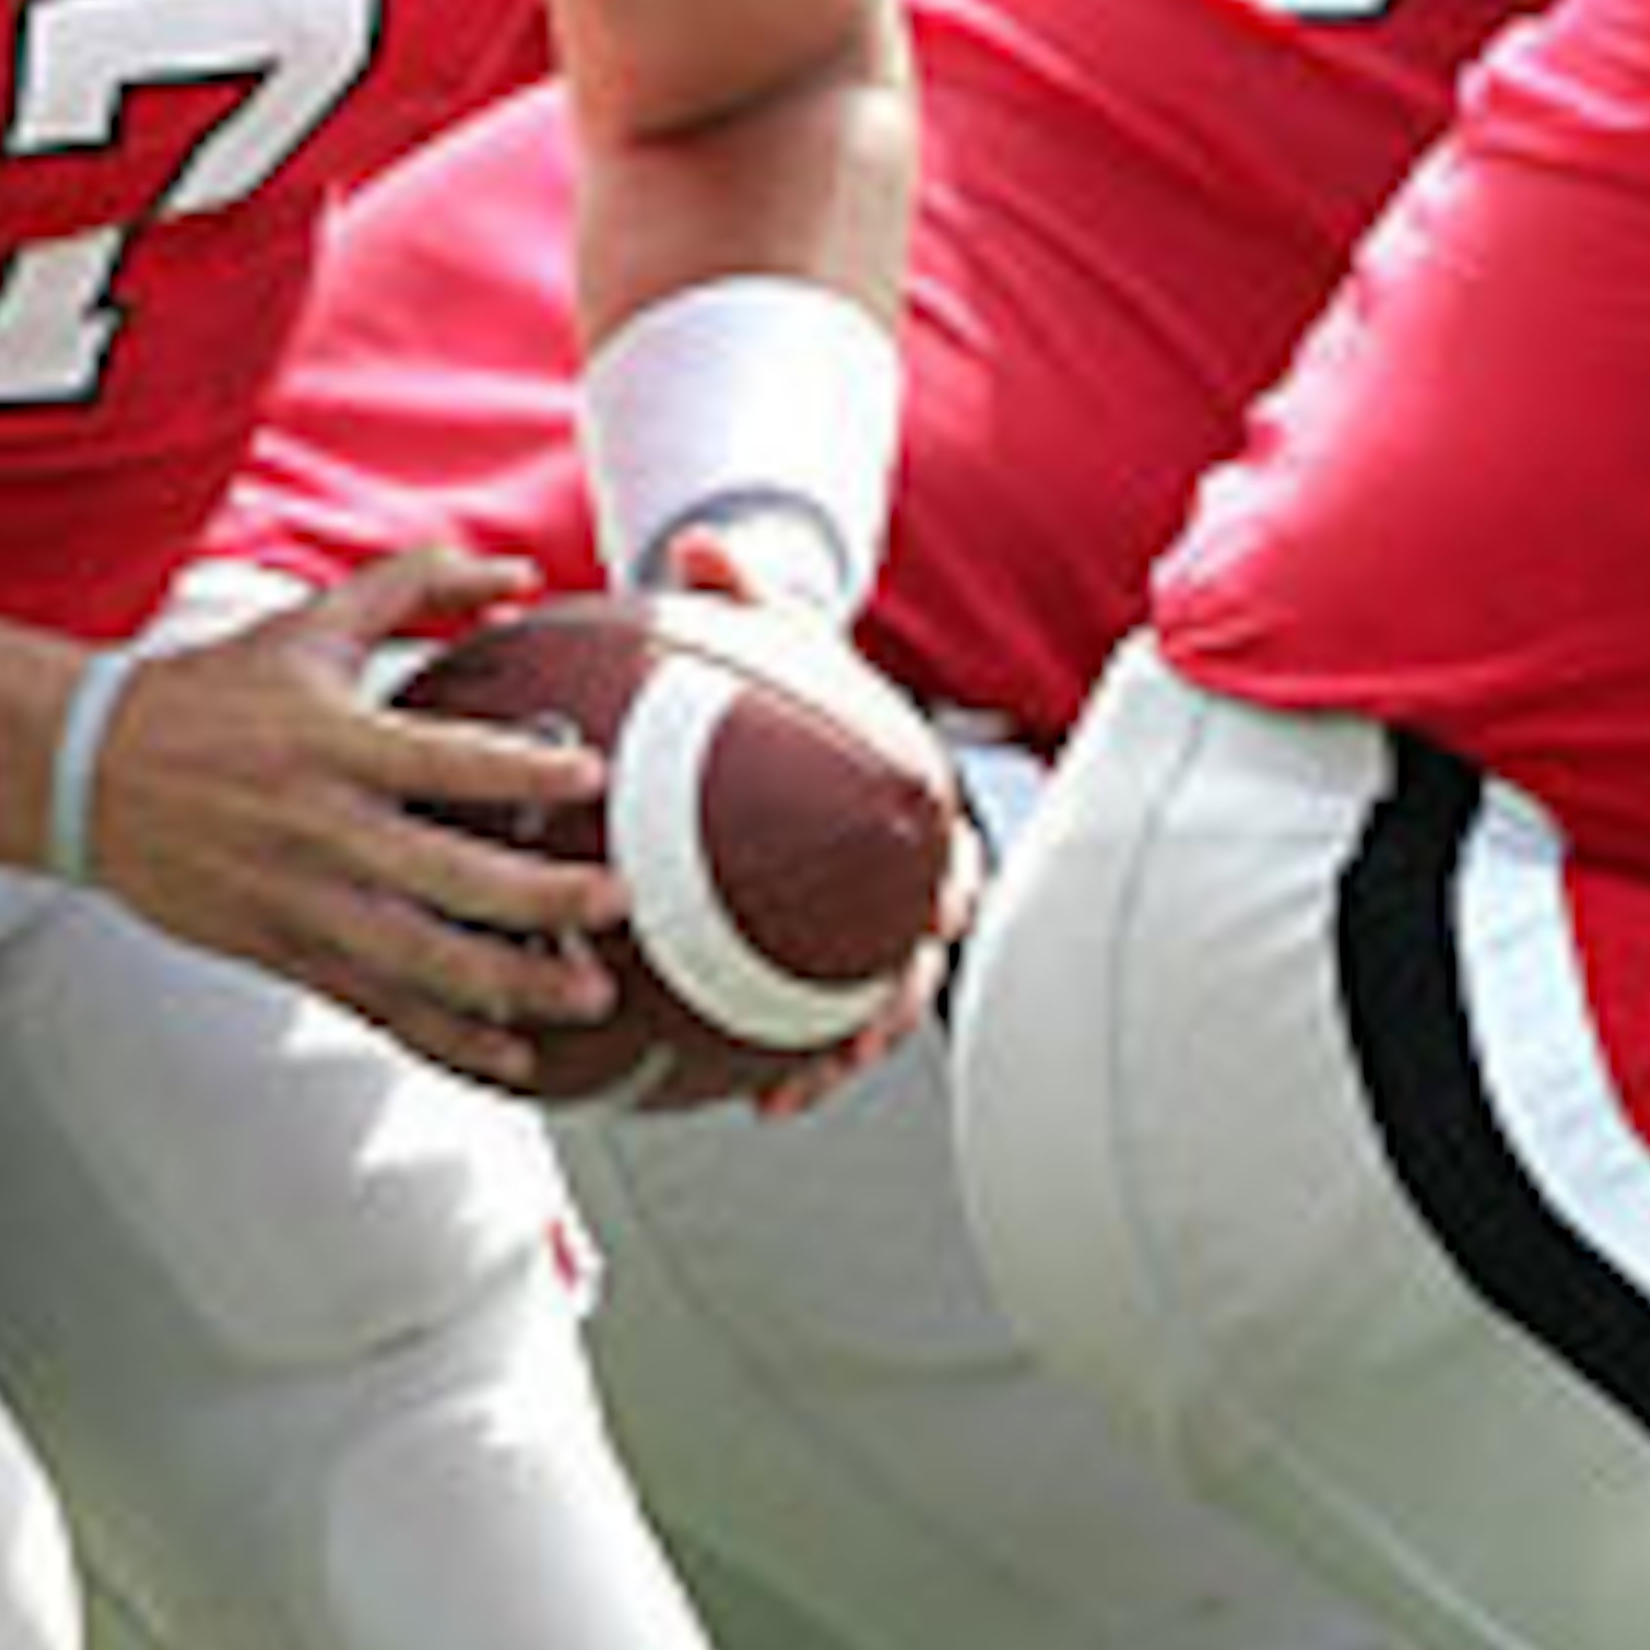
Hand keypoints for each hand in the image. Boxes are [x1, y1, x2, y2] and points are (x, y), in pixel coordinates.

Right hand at [74, 544, 638, 1087]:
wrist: (87, 773)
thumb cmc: (208, 697)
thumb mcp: (308, 624)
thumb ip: (417, 583)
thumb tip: (519, 571)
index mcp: (333, 743)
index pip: (441, 760)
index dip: (520, 771)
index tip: (590, 777)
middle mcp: (320, 828)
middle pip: (447, 876)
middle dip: (541, 899)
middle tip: (614, 901)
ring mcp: (300, 901)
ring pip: (419, 961)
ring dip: (509, 987)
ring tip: (583, 994)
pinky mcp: (281, 952)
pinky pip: (377, 1006)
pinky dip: (446, 1037)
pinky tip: (509, 1056)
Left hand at [646, 521, 982, 1116]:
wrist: (781, 709)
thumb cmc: (785, 670)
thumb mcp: (772, 628)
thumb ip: (742, 591)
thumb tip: (700, 547)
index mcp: (908, 807)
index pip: (948, 851)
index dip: (947, 883)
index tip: (942, 909)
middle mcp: (895, 880)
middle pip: (913, 957)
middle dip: (889, 1010)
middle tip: (854, 1049)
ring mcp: (858, 926)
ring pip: (862, 1009)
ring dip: (830, 1060)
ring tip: (779, 1102)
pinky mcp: (813, 957)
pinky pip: (797, 1017)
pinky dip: (771, 1057)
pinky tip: (725, 1095)